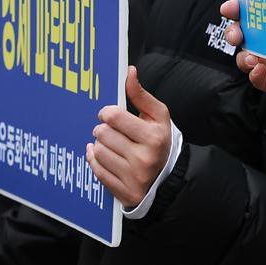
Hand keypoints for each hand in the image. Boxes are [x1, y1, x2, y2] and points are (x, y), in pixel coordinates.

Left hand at [86, 67, 171, 208]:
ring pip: (98, 152)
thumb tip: (129, 71)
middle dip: (103, 129)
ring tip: (110, 144)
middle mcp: (144, 158)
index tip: (109, 114)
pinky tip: (101, 154)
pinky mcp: (124, 192)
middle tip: (109, 130)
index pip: (114, 116)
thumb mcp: (158, 116)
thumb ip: (141, 95)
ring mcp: (133, 178)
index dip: (107, 112)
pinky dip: (95, 160)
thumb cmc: (161, 142)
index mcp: (153, 137)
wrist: (170, 178)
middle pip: (103, 134)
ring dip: (100, 145)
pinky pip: (97, 171)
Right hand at [220, 0, 265, 110]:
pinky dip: (255, 76)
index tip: (230, 7)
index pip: (256, 13)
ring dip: (243, 56)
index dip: (239, 8)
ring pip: (247, 58)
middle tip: (236, 34)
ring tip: (252, 58)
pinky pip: (262, 82)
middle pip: (245, 35)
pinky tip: (258, 71)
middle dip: (234, 32)